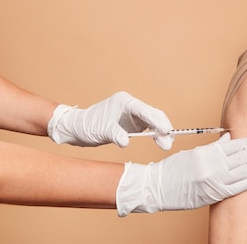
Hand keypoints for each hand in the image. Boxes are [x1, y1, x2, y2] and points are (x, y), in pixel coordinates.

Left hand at [47, 91, 173, 149]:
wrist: (77, 128)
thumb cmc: (87, 125)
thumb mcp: (101, 131)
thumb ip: (115, 134)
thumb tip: (126, 142)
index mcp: (124, 102)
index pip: (145, 110)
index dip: (156, 120)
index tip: (165, 131)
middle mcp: (131, 106)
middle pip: (153, 114)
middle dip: (162, 128)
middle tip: (168, 143)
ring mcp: (133, 114)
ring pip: (153, 120)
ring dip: (160, 132)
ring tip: (166, 145)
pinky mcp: (133, 123)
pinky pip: (148, 127)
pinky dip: (155, 134)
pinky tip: (160, 141)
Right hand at [115, 133, 246, 215]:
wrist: (157, 189)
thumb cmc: (174, 169)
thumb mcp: (194, 153)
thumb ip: (214, 147)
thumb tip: (230, 139)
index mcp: (208, 152)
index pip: (236, 145)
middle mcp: (213, 165)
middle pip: (243, 157)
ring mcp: (214, 181)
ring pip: (244, 171)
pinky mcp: (214, 194)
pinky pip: (238, 187)